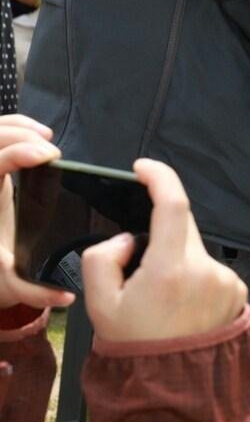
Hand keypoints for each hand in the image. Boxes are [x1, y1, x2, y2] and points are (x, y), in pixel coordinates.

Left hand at [0, 115, 73, 311]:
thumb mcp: (12, 285)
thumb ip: (36, 292)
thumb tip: (66, 294)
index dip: (19, 153)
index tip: (49, 156)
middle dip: (22, 136)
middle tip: (51, 151)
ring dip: (18, 127)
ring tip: (45, 138)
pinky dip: (15, 127)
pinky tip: (36, 133)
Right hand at [83, 159, 246, 342]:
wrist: (175, 388)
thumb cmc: (135, 346)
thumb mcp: (98, 303)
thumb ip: (103, 258)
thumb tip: (129, 240)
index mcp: (172, 269)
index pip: (174, 205)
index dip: (160, 177)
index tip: (144, 168)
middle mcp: (208, 271)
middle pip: (184, 229)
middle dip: (160, 236)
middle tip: (140, 271)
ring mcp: (228, 282)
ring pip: (196, 253)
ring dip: (178, 262)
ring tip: (163, 302)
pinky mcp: (239, 293)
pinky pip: (212, 272)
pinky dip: (195, 279)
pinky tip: (183, 308)